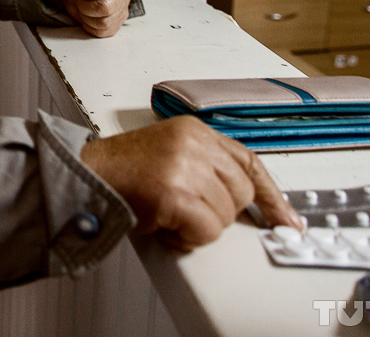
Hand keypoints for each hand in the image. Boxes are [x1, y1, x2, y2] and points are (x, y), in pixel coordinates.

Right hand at [80, 115, 301, 250]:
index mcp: (193, 130)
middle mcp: (193, 143)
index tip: (286, 218)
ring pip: (225, 216)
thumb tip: (242, 200)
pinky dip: (187, 238)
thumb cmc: (120, 173)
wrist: (83, 177)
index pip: (249, 161)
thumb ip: (204, 166)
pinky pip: (205, 231)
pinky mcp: (174, 193)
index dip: (271, 195)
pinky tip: (165, 226)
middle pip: (241, 193)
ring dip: (198, 226)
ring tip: (167, 214)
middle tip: (185, 211)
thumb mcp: (168, 154)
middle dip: (218, 212)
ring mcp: (184, 167)